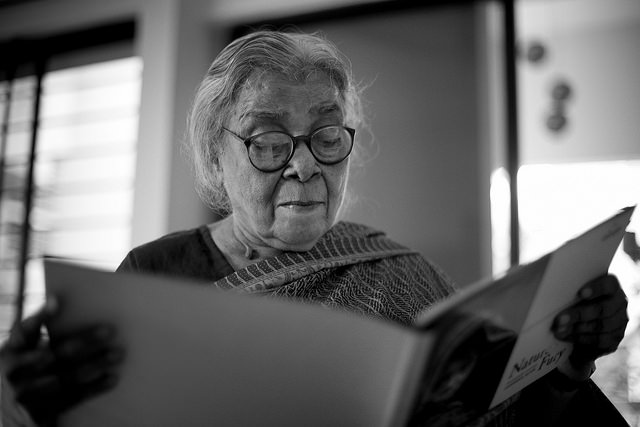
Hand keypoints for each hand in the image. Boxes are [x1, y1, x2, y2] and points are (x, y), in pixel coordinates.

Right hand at [0, 298, 123, 425]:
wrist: (6, 406)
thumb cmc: (23, 367)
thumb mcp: (21, 350)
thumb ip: (37, 329)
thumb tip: (61, 301)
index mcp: (11, 351)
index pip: (24, 331)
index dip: (40, 317)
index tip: (58, 302)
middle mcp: (16, 372)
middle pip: (55, 354)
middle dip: (84, 342)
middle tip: (110, 330)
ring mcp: (27, 394)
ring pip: (66, 377)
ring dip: (94, 365)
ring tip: (118, 353)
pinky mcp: (39, 412)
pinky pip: (71, 398)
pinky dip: (94, 388)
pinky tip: (112, 378)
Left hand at [552, 274, 627, 379]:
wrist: (580, 323)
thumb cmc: (571, 299)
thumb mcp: (569, 289)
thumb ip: (563, 284)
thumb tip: (540, 279)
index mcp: (611, 286)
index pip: (609, 284)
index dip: (597, 288)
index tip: (580, 293)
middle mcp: (619, 303)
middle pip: (603, 308)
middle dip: (579, 314)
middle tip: (559, 319)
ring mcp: (619, 323)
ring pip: (600, 326)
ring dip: (576, 328)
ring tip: (557, 329)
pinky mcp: (613, 340)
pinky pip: (598, 340)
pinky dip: (579, 338)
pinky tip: (564, 336)